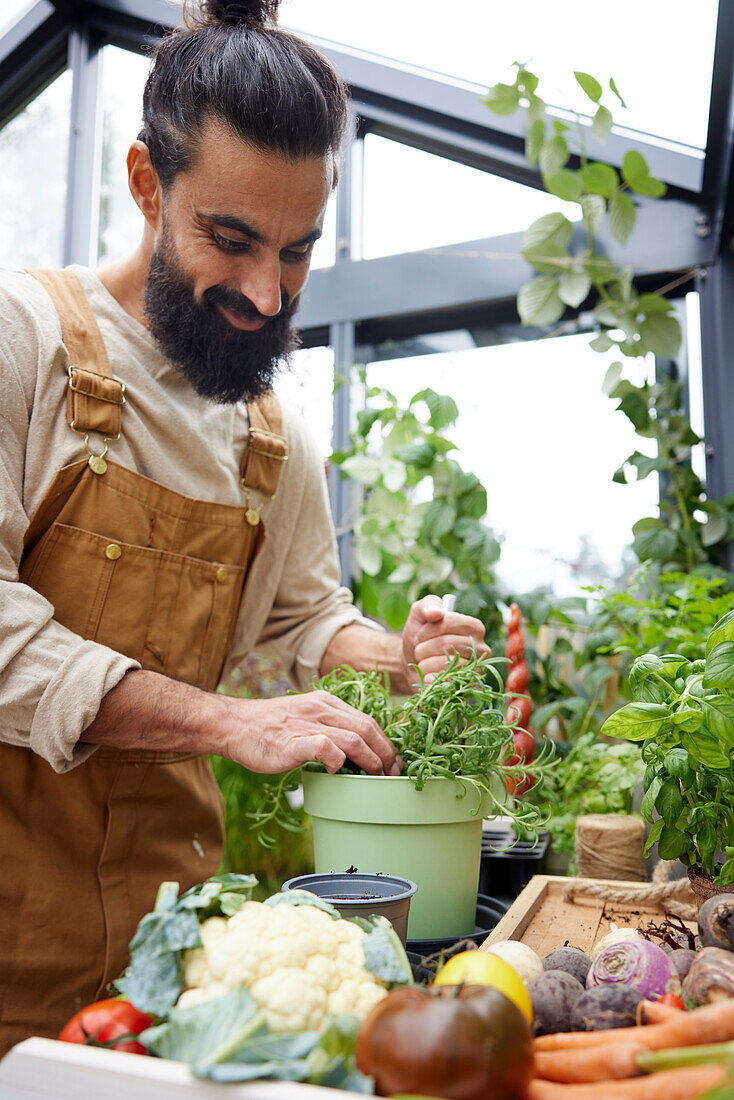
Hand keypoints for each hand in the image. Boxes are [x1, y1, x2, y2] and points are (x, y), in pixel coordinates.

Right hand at [222, 691, 401, 775]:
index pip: (368, 720)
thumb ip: (328, 728)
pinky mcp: (292, 741)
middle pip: (368, 729)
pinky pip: (325, 746)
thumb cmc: (268, 728)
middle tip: (393, 774)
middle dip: (386, 754)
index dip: (386, 742)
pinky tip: (337, 771)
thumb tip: (354, 752)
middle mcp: (321, 709)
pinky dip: (338, 759)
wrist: (234, 725)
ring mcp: (307, 724)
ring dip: (371, 761)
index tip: (394, 762)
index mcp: (326, 702)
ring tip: (376, 777)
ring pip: (354, 738)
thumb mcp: (305, 717)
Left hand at [401, 594, 490, 686]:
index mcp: (474, 627)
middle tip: (419, 649)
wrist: (412, 664)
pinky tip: (427, 677)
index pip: (450, 623)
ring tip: (423, 662)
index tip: (420, 634)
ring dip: (425, 663)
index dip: (429, 629)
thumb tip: (437, 613)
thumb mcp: (419, 614)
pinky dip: (430, 679)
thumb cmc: (420, 636)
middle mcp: (481, 648)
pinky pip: (446, 683)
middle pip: (448, 644)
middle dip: (424, 647)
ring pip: (446, 664)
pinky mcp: (467, 688)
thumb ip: (428, 605)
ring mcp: (476, 670)